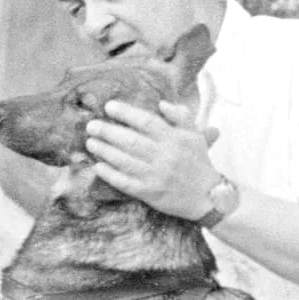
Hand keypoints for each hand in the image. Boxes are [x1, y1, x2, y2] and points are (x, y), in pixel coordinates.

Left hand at [87, 99, 222, 219]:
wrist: (207, 196)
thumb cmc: (198, 162)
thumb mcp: (195, 134)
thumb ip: (180, 116)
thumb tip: (161, 103)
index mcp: (174, 139)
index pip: (146, 122)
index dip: (126, 113)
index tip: (109, 107)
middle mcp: (164, 156)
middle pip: (131, 141)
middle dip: (108, 131)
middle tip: (91, 125)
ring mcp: (156, 175)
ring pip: (125, 161)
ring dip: (105, 151)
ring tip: (90, 142)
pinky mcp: (150, 193)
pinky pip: (125, 183)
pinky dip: (110, 174)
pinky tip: (98, 166)